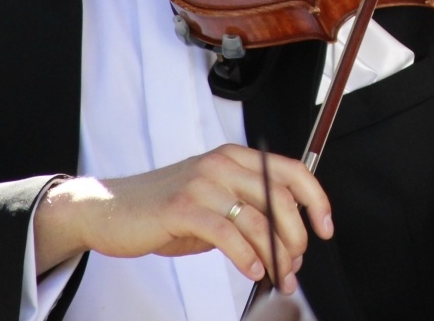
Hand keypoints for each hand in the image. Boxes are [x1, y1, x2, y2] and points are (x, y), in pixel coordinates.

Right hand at [33, 144, 332, 293]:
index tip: (326, 227)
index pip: (292, 171)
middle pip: (281, 199)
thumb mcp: (212, 201)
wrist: (108, 209)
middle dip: (296, 239)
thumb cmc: (162, 209)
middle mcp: (223, 163)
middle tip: (295, 266)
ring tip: (277, 276)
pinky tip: (252, 271)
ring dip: (274, 255)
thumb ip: (247, 212)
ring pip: (258, 220)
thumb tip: (285, 243)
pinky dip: (246, 257)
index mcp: (236, 157)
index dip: (316, 199)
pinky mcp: (182, 208)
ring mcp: (203, 183)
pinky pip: (228, 234)